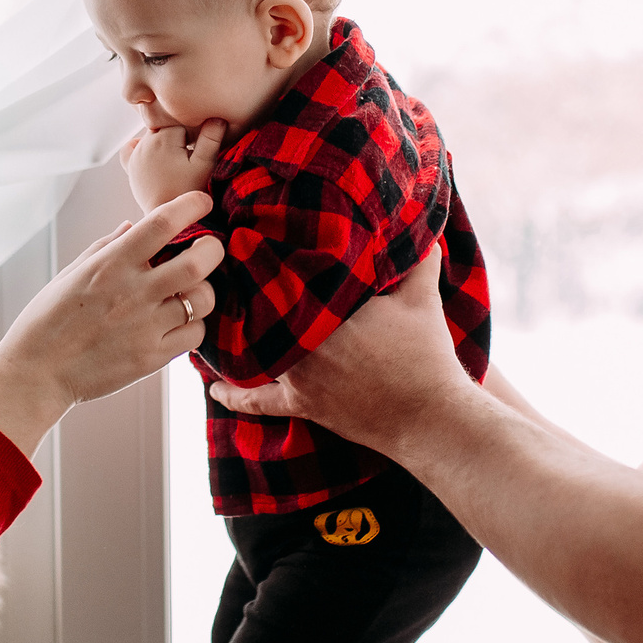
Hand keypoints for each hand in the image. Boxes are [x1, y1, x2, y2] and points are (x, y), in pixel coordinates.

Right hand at [0, 191, 226, 454]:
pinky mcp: (152, 357)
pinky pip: (195, 335)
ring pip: (203, 299)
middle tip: (210, 248)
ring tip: (191, 291)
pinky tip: (179, 322)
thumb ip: (106, 247)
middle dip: (213, 248)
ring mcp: (145, 326)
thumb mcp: (71, 273)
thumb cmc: (48, 321)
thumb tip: (132, 226)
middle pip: (198, 261)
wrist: (36, 373)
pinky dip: (194, 325)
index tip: (202, 202)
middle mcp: (133, 292)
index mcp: (111, 264)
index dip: (191, 206)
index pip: (162, 223)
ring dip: (204, 291)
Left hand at [120, 118, 228, 208]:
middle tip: (187, 158)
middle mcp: (146, 141)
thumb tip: (217, 116)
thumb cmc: (190, 191)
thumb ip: (211, 138)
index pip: (182, 121)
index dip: (194, 133)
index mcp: (165, 136)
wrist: (169, 214)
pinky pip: (130, 147)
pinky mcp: (130, 166)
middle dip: (178, 138)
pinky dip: (139, 146)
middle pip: (166, 126)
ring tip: (175, 161)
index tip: (197, 150)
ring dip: (163, 142)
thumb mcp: (205, 164)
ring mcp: (136, 153)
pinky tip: (152, 154)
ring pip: (152, 135)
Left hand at [204, 247, 464, 452]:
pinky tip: (213, 388)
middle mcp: (304, 342)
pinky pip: (258, 402)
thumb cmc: (425, 356)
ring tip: (215, 315)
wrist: (428, 415)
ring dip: (235, 335)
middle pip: (262, 312)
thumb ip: (419, 260)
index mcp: (327, 310)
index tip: (247, 240)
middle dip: (246, 292)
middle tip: (223, 271)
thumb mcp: (422, 300)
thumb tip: (424, 227)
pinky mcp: (301, 404)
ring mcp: (298, 375)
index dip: (266, 260)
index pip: (286, 280)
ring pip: (252, 351)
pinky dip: (234, 396)